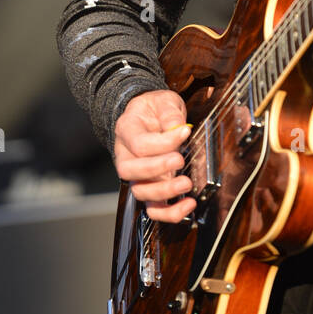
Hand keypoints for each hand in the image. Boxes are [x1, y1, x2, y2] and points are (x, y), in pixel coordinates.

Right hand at [113, 89, 194, 223]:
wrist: (147, 116)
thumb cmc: (155, 110)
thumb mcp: (163, 100)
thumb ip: (169, 112)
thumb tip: (178, 128)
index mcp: (127, 130)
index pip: (138, 143)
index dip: (163, 142)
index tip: (185, 133)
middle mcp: (125, 155)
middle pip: (130, 171)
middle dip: (157, 169)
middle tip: (179, 160)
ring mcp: (136, 175)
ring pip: (139, 192)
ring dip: (164, 192)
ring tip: (186, 183)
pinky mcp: (148, 188)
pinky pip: (152, 209)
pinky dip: (169, 213)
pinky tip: (187, 205)